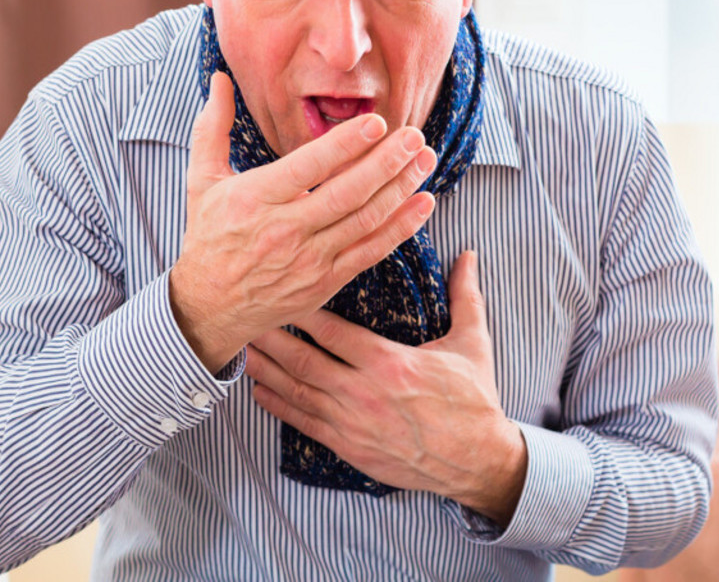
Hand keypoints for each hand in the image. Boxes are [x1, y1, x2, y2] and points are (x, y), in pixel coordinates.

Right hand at [169, 72, 438, 372]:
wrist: (209, 306)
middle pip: (347, 193)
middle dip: (386, 162)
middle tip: (414, 136)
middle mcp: (285, 230)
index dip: (346, 144)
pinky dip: (401, 228)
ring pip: (365, 220)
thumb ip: (212, 126)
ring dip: (401, 189)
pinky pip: (371, 251)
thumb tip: (219, 78)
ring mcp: (309, 259)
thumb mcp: (201, 179)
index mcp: (256, 198)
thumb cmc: (209, 235)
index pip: (309, 167)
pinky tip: (423, 204)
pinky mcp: (326, 281)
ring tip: (425, 160)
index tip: (377, 122)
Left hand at [245, 250, 527, 526]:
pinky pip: (305, 424)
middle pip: (304, 361)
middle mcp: (364, 392)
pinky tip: (258, 392)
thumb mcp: (472, 343)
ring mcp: (353, 423)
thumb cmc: (473, 401)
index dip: (302, 310)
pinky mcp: (350, 447)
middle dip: (271, 337)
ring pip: (298, 392)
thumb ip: (464, 295)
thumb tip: (468, 255)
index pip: (334, 331)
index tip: (280, 289)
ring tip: (239, 348)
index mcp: (390, 362)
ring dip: (266, 370)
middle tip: (245, 314)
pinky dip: (279, 407)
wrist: (479, 462)